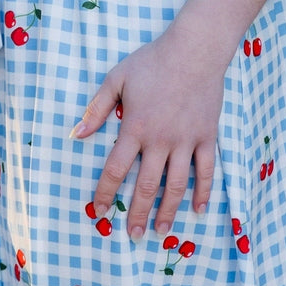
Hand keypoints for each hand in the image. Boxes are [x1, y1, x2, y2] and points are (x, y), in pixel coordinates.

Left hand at [72, 0, 280, 239]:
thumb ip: (97, 108)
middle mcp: (161, 140)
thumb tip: (77, 134)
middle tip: (132, 235)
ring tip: (161, 230)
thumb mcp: (117, 78)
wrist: (195, 50)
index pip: (116, 169)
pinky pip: (206, 171)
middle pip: (148, 186)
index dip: (106, 193)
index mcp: (136, 128)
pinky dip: (203, 192)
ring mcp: (187, 140)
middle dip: (138, 213)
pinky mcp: (207, 137)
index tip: (99, 212)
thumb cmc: (152, 61)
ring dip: (169, 211)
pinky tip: (198, 209)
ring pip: (177, 185)